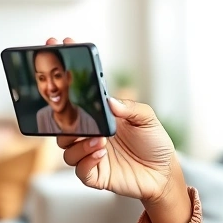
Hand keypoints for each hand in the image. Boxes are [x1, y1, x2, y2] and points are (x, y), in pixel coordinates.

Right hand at [47, 37, 178, 204]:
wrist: (164, 174)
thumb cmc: (155, 143)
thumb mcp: (148, 118)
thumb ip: (130, 108)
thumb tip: (109, 100)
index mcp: (100, 116)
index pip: (75, 96)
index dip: (63, 75)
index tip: (58, 47)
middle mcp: (90, 133)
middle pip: (61, 122)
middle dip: (58, 113)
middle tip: (66, 107)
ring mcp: (89, 153)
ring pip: (65, 147)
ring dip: (79, 142)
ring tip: (100, 139)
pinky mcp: (94, 174)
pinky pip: (78, 169)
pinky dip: (85, 160)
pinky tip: (101, 154)